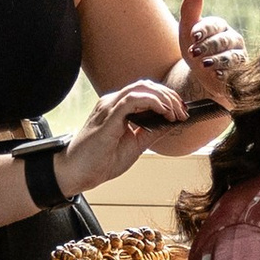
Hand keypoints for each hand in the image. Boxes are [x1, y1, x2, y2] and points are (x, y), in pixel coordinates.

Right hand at [58, 78, 187, 197]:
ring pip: (141, 88)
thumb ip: (152, 133)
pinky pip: (132, 100)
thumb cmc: (99, 161)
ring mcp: (109, 107)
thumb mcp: (135, 146)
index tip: (182, 112)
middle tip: (183, 112)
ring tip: (176, 113)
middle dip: (170, 96)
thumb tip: (172, 123)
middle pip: (146, 86)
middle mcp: (112, 103)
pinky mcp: (108, 116)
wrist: (76, 173)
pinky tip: (163, 113)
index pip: (146, 92)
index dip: (167, 98)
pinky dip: (152, 102)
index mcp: (117, 108)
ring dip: (164, 98)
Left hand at [171, 0, 248, 112]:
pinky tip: (216, 75)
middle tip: (193, 53)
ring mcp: (238, 55)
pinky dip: (227, 73)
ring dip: (217, 60)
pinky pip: (236, 71)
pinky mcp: (241, 71)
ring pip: (231, 56)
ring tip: (204, 65)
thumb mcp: (188, 32)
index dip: (203, 30)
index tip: (193, 36)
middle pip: (222, 41)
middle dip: (207, 47)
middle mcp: (232, 38)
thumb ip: (190, 12)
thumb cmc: (195, 48)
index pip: (213, 25)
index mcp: (219, 26)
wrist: (201, 74)